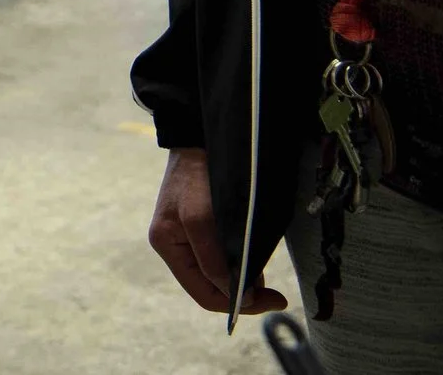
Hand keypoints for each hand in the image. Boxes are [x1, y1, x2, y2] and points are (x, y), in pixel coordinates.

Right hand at [147, 147, 286, 314]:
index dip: (240, 304)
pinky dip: (241, 258)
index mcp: (167, 246)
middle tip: (274, 287)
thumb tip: (238, 297)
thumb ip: (215, 261)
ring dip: (244, 273)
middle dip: (243, 289)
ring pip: (221, 272)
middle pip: (212, 286)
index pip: (204, 294)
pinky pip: (223, 254)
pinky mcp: (202, 224)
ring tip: (263, 263)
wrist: (201, 138)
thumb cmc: (198, 177)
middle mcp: (175, 245)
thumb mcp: (202, 221)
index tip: (275, 299)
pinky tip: (254, 249)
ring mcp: (187, 235)